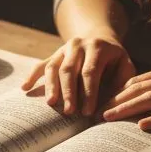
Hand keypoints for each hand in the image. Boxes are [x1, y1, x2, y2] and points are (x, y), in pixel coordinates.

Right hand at [21, 36, 136, 117]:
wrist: (100, 39)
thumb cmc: (115, 60)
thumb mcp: (125, 66)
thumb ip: (121, 83)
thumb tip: (110, 105)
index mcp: (97, 47)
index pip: (90, 71)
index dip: (88, 92)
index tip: (88, 112)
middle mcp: (78, 45)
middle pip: (69, 69)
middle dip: (69, 92)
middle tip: (69, 112)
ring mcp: (63, 48)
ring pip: (53, 67)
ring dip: (51, 86)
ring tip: (50, 103)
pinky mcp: (54, 54)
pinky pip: (41, 65)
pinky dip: (32, 76)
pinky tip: (25, 88)